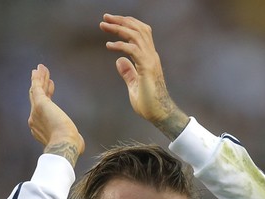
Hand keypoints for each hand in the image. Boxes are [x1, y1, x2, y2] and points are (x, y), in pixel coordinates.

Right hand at [28, 64, 84, 165]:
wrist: (64, 145)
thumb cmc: (70, 146)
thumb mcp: (73, 143)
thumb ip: (74, 140)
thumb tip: (80, 144)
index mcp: (41, 129)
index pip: (44, 108)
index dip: (48, 96)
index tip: (51, 87)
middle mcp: (35, 120)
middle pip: (37, 98)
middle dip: (41, 86)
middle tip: (42, 76)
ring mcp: (35, 111)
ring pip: (36, 91)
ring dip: (39, 79)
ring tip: (41, 68)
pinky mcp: (40, 104)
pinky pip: (37, 87)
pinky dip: (37, 78)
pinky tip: (39, 69)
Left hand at [100, 14, 188, 139]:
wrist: (160, 114)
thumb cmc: (149, 104)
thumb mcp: (134, 86)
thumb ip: (128, 73)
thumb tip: (119, 61)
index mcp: (148, 58)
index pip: (140, 33)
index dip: (126, 25)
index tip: (112, 22)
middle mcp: (151, 55)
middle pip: (138, 29)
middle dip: (121, 20)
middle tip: (105, 17)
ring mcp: (150, 61)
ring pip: (135, 35)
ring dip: (118, 28)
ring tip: (104, 26)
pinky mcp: (147, 68)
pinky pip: (133, 50)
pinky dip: (120, 45)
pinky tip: (109, 46)